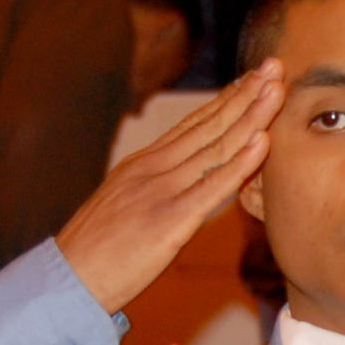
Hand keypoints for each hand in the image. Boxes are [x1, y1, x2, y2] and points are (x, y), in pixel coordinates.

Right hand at [59, 62, 282, 313]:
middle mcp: (154, 168)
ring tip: (277, 90)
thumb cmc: (98, 249)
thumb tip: (183, 182)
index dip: (227, 99)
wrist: (68, 277)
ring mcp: (162, 190)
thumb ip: (155, 188)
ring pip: (216, 146)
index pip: (194, 124)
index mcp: (144, 163)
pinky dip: (241, 162)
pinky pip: (213, 186)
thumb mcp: (126, 205)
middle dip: (245, 94)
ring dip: (251, 116)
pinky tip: (262, 140)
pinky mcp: (171, 219)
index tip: (254, 78)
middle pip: (209, 124)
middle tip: (275, 66)